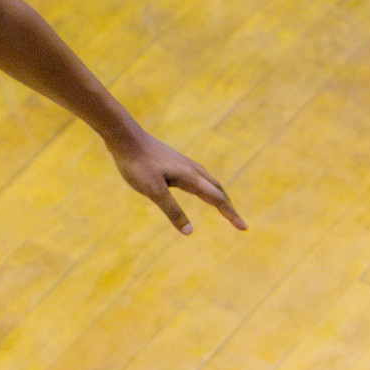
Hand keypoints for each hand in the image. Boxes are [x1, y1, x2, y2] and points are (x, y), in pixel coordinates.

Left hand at [108, 132, 246, 234]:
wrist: (125, 137)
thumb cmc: (138, 164)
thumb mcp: (154, 191)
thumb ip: (172, 211)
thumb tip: (190, 232)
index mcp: (190, 177)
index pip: (217, 199)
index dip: (230, 214)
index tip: (244, 228)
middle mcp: (191, 169)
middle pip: (217, 189)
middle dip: (228, 206)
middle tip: (237, 221)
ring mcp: (183, 162)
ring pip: (208, 180)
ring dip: (218, 194)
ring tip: (222, 205)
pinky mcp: (173, 159)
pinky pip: (197, 174)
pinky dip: (206, 185)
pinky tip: (197, 186)